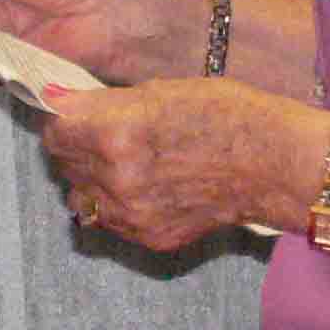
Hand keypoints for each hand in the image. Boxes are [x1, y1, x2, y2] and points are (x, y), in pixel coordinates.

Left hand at [41, 79, 313, 251]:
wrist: (273, 164)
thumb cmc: (225, 115)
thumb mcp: (158, 91)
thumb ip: (103, 104)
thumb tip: (58, 102)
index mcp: (116, 133)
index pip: (56, 129)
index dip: (65, 117)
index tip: (76, 113)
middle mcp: (117, 179)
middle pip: (63, 162)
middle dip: (76, 146)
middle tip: (101, 133)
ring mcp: (132, 215)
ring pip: (81, 195)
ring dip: (90, 177)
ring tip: (122, 162)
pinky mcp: (149, 237)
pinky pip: (111, 220)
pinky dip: (116, 203)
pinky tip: (146, 185)